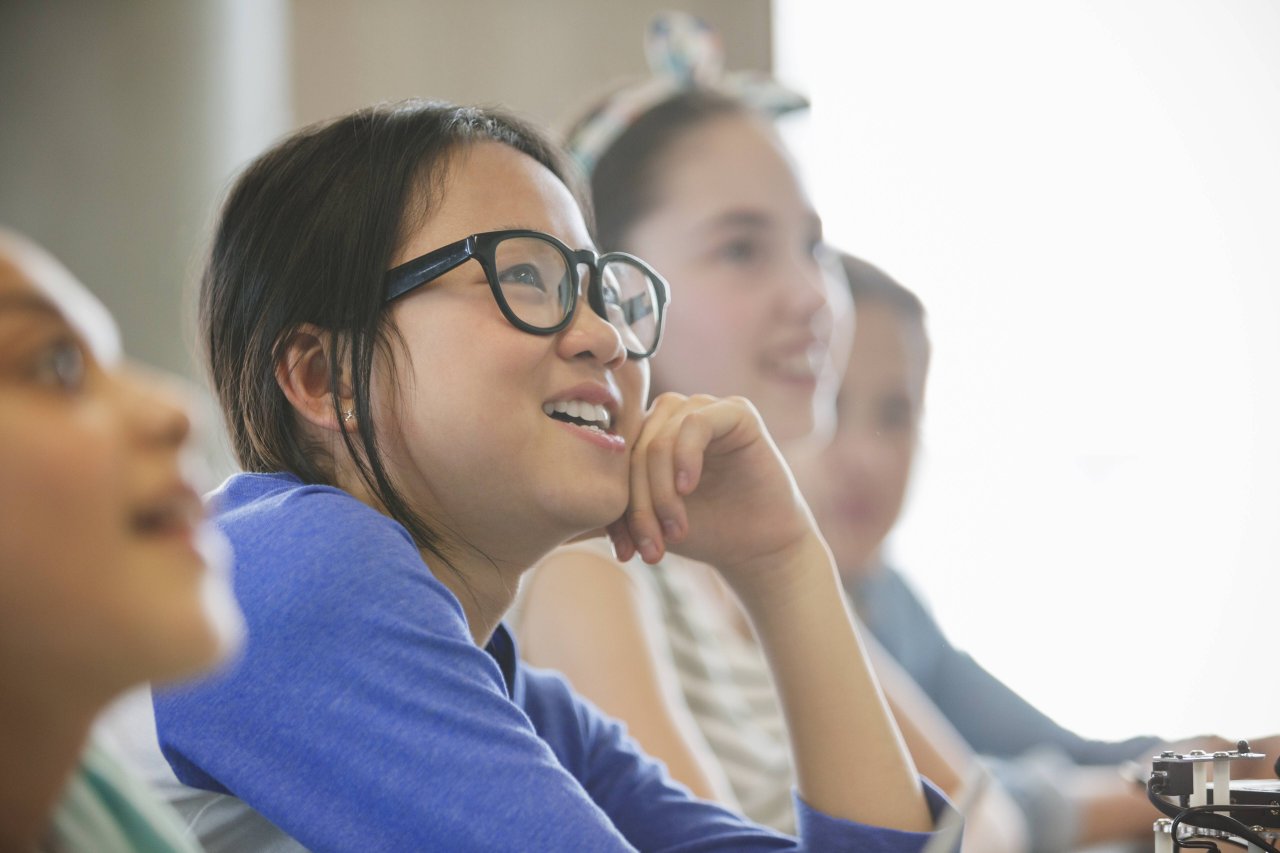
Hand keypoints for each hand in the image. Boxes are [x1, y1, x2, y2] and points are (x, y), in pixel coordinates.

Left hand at [607, 393, 816, 590]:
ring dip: (661, 492)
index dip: (615, 505)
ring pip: (659, 441)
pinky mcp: (736, 411)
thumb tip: (560, 514)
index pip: (614, 458)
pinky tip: (688, 489)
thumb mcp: (647, 521)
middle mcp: (672, 415)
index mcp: (647, 433)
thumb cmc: (702, 530)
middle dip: (639, 505)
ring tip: (675, 531)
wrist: (757, 547)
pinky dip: (685, 458)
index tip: (625, 551)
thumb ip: (611, 508)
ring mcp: (704, 408)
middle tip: (652, 548)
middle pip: (634, 450)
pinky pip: (695, 424)